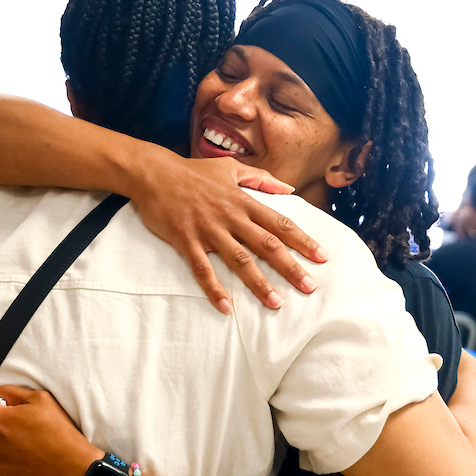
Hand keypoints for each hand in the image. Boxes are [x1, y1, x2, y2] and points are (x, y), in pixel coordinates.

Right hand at [128, 155, 326, 312]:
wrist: (153, 173)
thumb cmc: (192, 171)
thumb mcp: (230, 168)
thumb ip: (261, 178)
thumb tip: (288, 187)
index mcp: (242, 201)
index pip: (279, 222)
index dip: (302, 240)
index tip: (322, 257)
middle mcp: (230, 217)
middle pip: (266, 245)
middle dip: (290, 267)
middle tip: (309, 287)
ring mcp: (208, 230)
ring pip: (239, 260)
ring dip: (259, 283)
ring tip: (276, 303)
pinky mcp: (186, 240)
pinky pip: (202, 269)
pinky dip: (214, 289)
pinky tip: (226, 307)